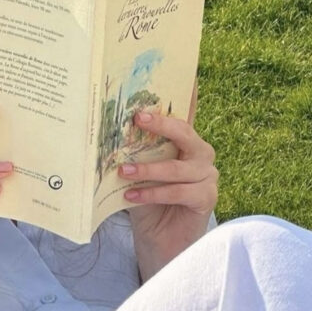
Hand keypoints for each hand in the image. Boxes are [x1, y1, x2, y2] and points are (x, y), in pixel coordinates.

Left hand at [119, 83, 217, 278]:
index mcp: (183, 140)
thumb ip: (132, 151)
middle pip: (185, 131)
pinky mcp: (207, 198)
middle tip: (137, 118)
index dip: (187, 90)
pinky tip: (132, 196)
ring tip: (123, 171)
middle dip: (161, 123)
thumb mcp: (135, 171)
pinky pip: (180, 191)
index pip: (186, 110)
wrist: (159, 240)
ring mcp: (207, 175)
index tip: (183, 70)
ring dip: (148, 169)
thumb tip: (104, 129)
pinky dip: (154, 193)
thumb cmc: (145, 200)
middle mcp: (199, 152)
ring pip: (177, 167)